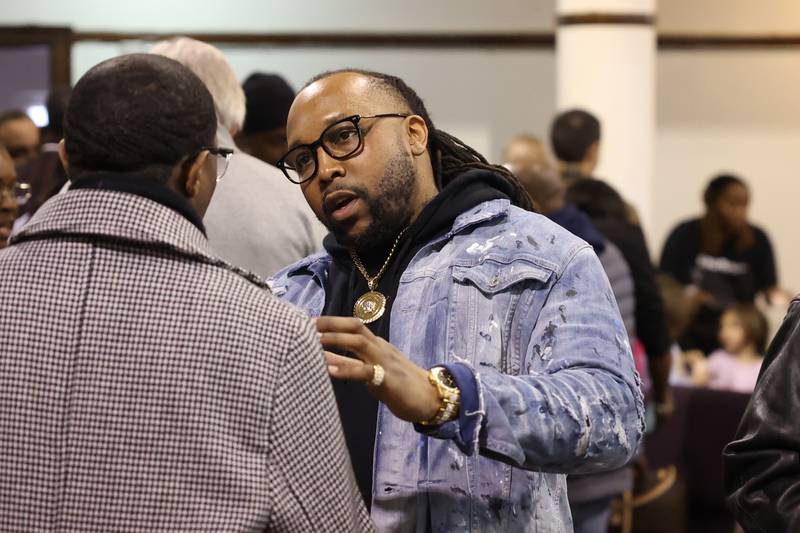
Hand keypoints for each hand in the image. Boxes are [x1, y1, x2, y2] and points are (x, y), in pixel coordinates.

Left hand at [316, 316, 440, 422]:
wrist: (431, 398)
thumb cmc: (401, 385)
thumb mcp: (375, 370)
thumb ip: (355, 363)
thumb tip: (329, 360)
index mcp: (377, 345)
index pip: (353, 325)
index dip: (331, 321)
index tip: (309, 321)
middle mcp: (380, 348)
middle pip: (354, 327)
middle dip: (330, 324)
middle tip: (305, 326)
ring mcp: (385, 362)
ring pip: (358, 343)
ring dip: (335, 341)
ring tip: (313, 342)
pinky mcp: (388, 380)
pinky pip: (365, 371)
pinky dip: (346, 369)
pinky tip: (329, 369)